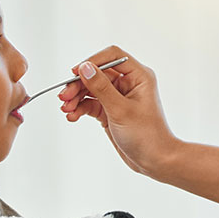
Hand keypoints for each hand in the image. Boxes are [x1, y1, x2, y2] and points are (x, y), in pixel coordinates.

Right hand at [59, 46, 177, 175]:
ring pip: (91, 89)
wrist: (155, 161)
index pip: (113, 56)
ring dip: (76, 97)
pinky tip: (72, 117)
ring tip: (66, 109)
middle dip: (79, 84)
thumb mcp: (120, 110)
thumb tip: (85, 67)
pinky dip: (80, 108)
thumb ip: (101, 87)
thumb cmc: (146, 135)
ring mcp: (119, 97)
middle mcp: (128, 84)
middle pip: (97, 73)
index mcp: (139, 77)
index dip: (92, 61)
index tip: (75, 73)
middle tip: (64, 97)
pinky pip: (91, 104)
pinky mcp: (110, 111)